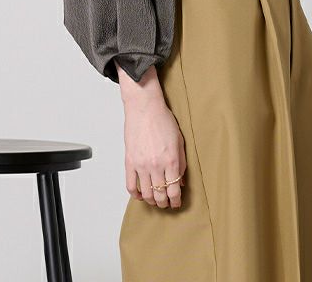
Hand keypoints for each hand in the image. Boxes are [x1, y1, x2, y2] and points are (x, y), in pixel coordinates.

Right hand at [118, 64, 186, 208]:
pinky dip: (136, 195)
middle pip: (160, 195)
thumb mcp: (179, 141)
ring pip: (147, 193)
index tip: (177, 203)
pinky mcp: (130, 162)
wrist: (144, 108)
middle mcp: (156, 165)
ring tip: (156, 201)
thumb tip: (180, 181)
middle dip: (165, 203)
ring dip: (152, 201)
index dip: (176, 201)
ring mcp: (141, 165)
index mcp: (171, 160)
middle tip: (167, 204)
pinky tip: (141, 195)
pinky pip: (131, 186)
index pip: (174, 190)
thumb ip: (181, 163)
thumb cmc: (163, 120)